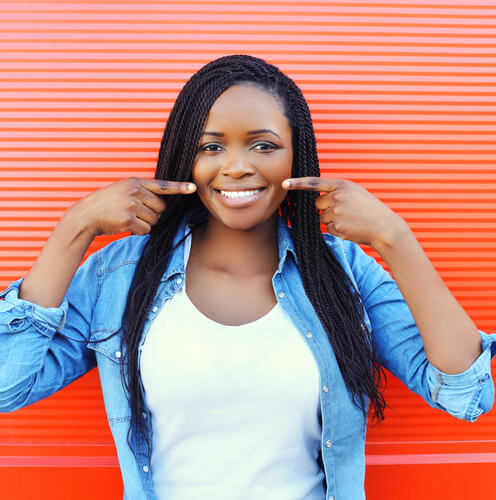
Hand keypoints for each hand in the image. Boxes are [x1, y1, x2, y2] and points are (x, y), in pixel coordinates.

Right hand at [70, 177, 195, 236]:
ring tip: (128, 218)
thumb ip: (141, 192)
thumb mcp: (123, 190)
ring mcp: (131, 205)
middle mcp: (135, 191)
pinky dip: (138, 231)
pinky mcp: (128, 219)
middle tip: (136, 213)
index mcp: (136, 182)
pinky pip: (145, 229)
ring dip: (145, 223)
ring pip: (154, 220)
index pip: (163, 185)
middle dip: (153, 213)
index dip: (179, 187)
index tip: (192, 187)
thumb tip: (162, 206)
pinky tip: (126, 226)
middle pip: (161, 208)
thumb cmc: (107, 204)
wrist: (86, 214)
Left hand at [282, 177, 407, 248]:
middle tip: (345, 212)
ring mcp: (337, 212)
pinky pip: (328, 229)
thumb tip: (319, 199)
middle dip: (326, 208)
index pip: (315, 183)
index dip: (298, 183)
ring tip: (350, 220)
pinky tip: (350, 228)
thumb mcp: (355, 193)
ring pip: (322, 217)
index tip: (284, 183)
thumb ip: (337, 191)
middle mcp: (337, 196)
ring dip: (332, 220)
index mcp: (342, 185)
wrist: (385, 227)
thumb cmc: (370, 209)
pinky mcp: (337, 226)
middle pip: (317, 204)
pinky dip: (336, 230)